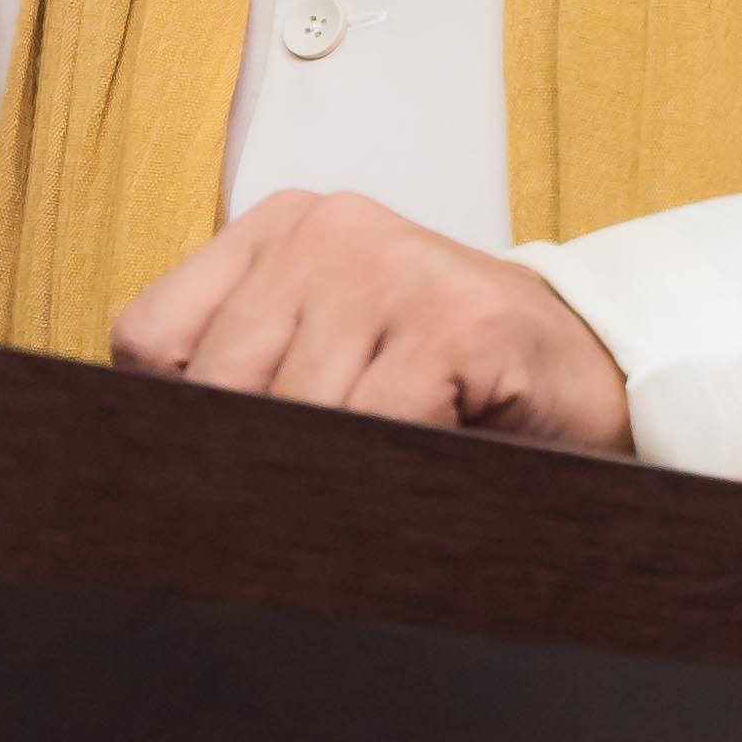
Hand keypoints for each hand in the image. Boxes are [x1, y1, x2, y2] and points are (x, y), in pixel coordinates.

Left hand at [110, 189, 634, 449]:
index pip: (150, 340)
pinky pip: (375, 427)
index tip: (213, 475)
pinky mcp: (453, 318)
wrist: (591, 370)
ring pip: (293, 416)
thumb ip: (246, 378)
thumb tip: (153, 474)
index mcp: (275, 229)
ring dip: (325, 479)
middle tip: (292, 512)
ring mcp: (391, 265)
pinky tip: (414, 478)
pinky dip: (384, 479)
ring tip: (364, 491)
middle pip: (217, 387)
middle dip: (251, 466)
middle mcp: (325, 228)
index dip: (175, 427)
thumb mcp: (327, 353)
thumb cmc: (446, 379)